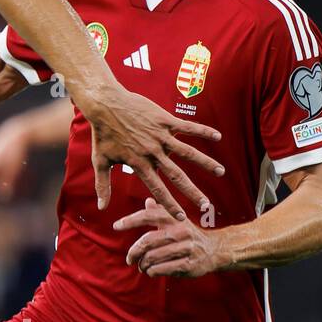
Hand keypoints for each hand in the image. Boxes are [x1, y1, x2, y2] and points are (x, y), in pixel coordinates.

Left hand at [78, 85, 221, 220]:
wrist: (105, 104)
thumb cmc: (102, 133)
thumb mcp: (100, 161)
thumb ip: (103, 185)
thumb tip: (101, 208)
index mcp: (138, 163)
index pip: (157, 189)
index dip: (169, 204)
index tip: (181, 217)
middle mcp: (152, 152)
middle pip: (177, 176)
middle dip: (192, 192)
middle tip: (206, 205)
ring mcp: (160, 136)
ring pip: (188, 152)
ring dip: (205, 162)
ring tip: (220, 172)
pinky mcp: (164, 120)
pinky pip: (187, 127)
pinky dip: (203, 131)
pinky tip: (218, 136)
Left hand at [114, 197, 224, 277]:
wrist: (216, 250)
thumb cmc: (189, 234)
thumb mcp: (177, 221)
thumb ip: (160, 212)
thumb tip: (148, 201)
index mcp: (175, 218)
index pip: (149, 215)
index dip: (131, 220)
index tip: (116, 225)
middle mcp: (181, 231)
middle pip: (147, 241)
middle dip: (134, 252)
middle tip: (129, 259)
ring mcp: (186, 248)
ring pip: (153, 257)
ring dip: (143, 264)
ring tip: (141, 266)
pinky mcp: (190, 264)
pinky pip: (162, 269)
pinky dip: (152, 271)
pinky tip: (151, 271)